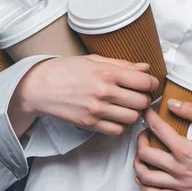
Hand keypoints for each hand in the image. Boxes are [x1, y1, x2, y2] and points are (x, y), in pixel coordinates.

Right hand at [8, 54, 158, 136]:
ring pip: (132, 118)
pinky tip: (116, 116)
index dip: (152, 84)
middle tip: (138, 95)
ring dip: (134, 113)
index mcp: (107, 72)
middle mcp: (104, 92)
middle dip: (144, 99)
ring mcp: (97, 110)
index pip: (144, 82)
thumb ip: (122, 65)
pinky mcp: (90, 123)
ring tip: (127, 106)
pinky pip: (117, 130)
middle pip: (141, 102)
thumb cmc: (66, 70)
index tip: (150, 84)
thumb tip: (145, 68)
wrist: (39, 86)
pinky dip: (121, 125)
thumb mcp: (93, 60)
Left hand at [134, 100, 191, 190]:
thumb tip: (173, 104)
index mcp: (186, 150)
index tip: (148, 114)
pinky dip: (144, 185)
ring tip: (142, 154)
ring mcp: (179, 185)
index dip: (149, 118)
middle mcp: (179, 169)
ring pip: (145, 176)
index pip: (158, 130)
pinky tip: (142, 177)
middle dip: (140, 139)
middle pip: (145, 153)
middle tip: (145, 133)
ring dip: (138, 162)